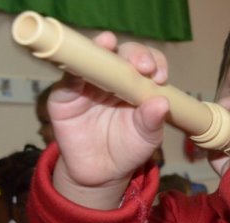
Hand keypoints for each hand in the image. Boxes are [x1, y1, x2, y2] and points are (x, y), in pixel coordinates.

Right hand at [50, 31, 167, 193]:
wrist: (99, 172)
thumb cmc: (127, 149)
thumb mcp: (146, 138)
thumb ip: (152, 121)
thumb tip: (163, 103)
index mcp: (138, 84)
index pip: (148, 63)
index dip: (154, 62)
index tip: (159, 76)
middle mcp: (114, 78)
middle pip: (123, 54)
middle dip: (134, 54)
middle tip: (143, 66)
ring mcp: (89, 83)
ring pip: (95, 57)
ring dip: (102, 49)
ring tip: (108, 42)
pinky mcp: (65, 94)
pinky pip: (68, 77)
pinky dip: (74, 68)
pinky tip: (81, 66)